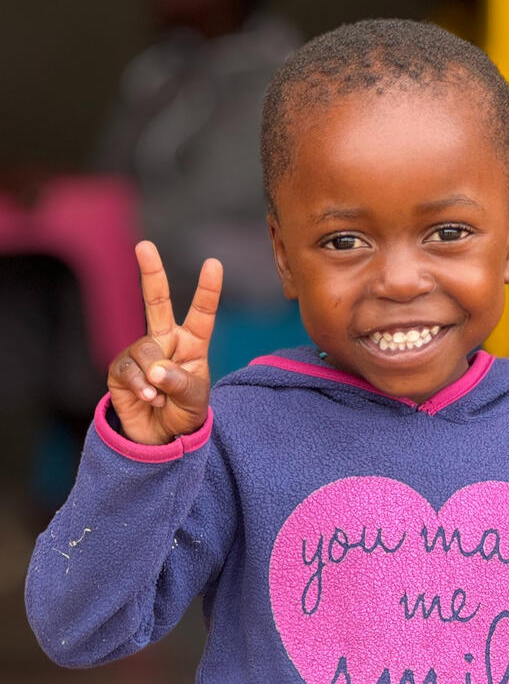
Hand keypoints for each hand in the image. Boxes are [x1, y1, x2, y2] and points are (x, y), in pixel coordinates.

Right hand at [108, 241, 222, 444]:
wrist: (160, 438)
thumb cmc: (185, 412)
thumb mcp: (194, 399)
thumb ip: (180, 382)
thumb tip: (156, 369)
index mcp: (193, 343)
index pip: (202, 313)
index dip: (208, 290)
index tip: (213, 264)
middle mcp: (166, 341)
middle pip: (156, 302)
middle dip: (151, 273)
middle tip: (144, 245)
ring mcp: (141, 352)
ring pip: (146, 350)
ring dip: (156, 377)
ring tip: (161, 396)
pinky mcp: (120, 368)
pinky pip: (129, 369)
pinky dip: (141, 386)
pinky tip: (148, 398)